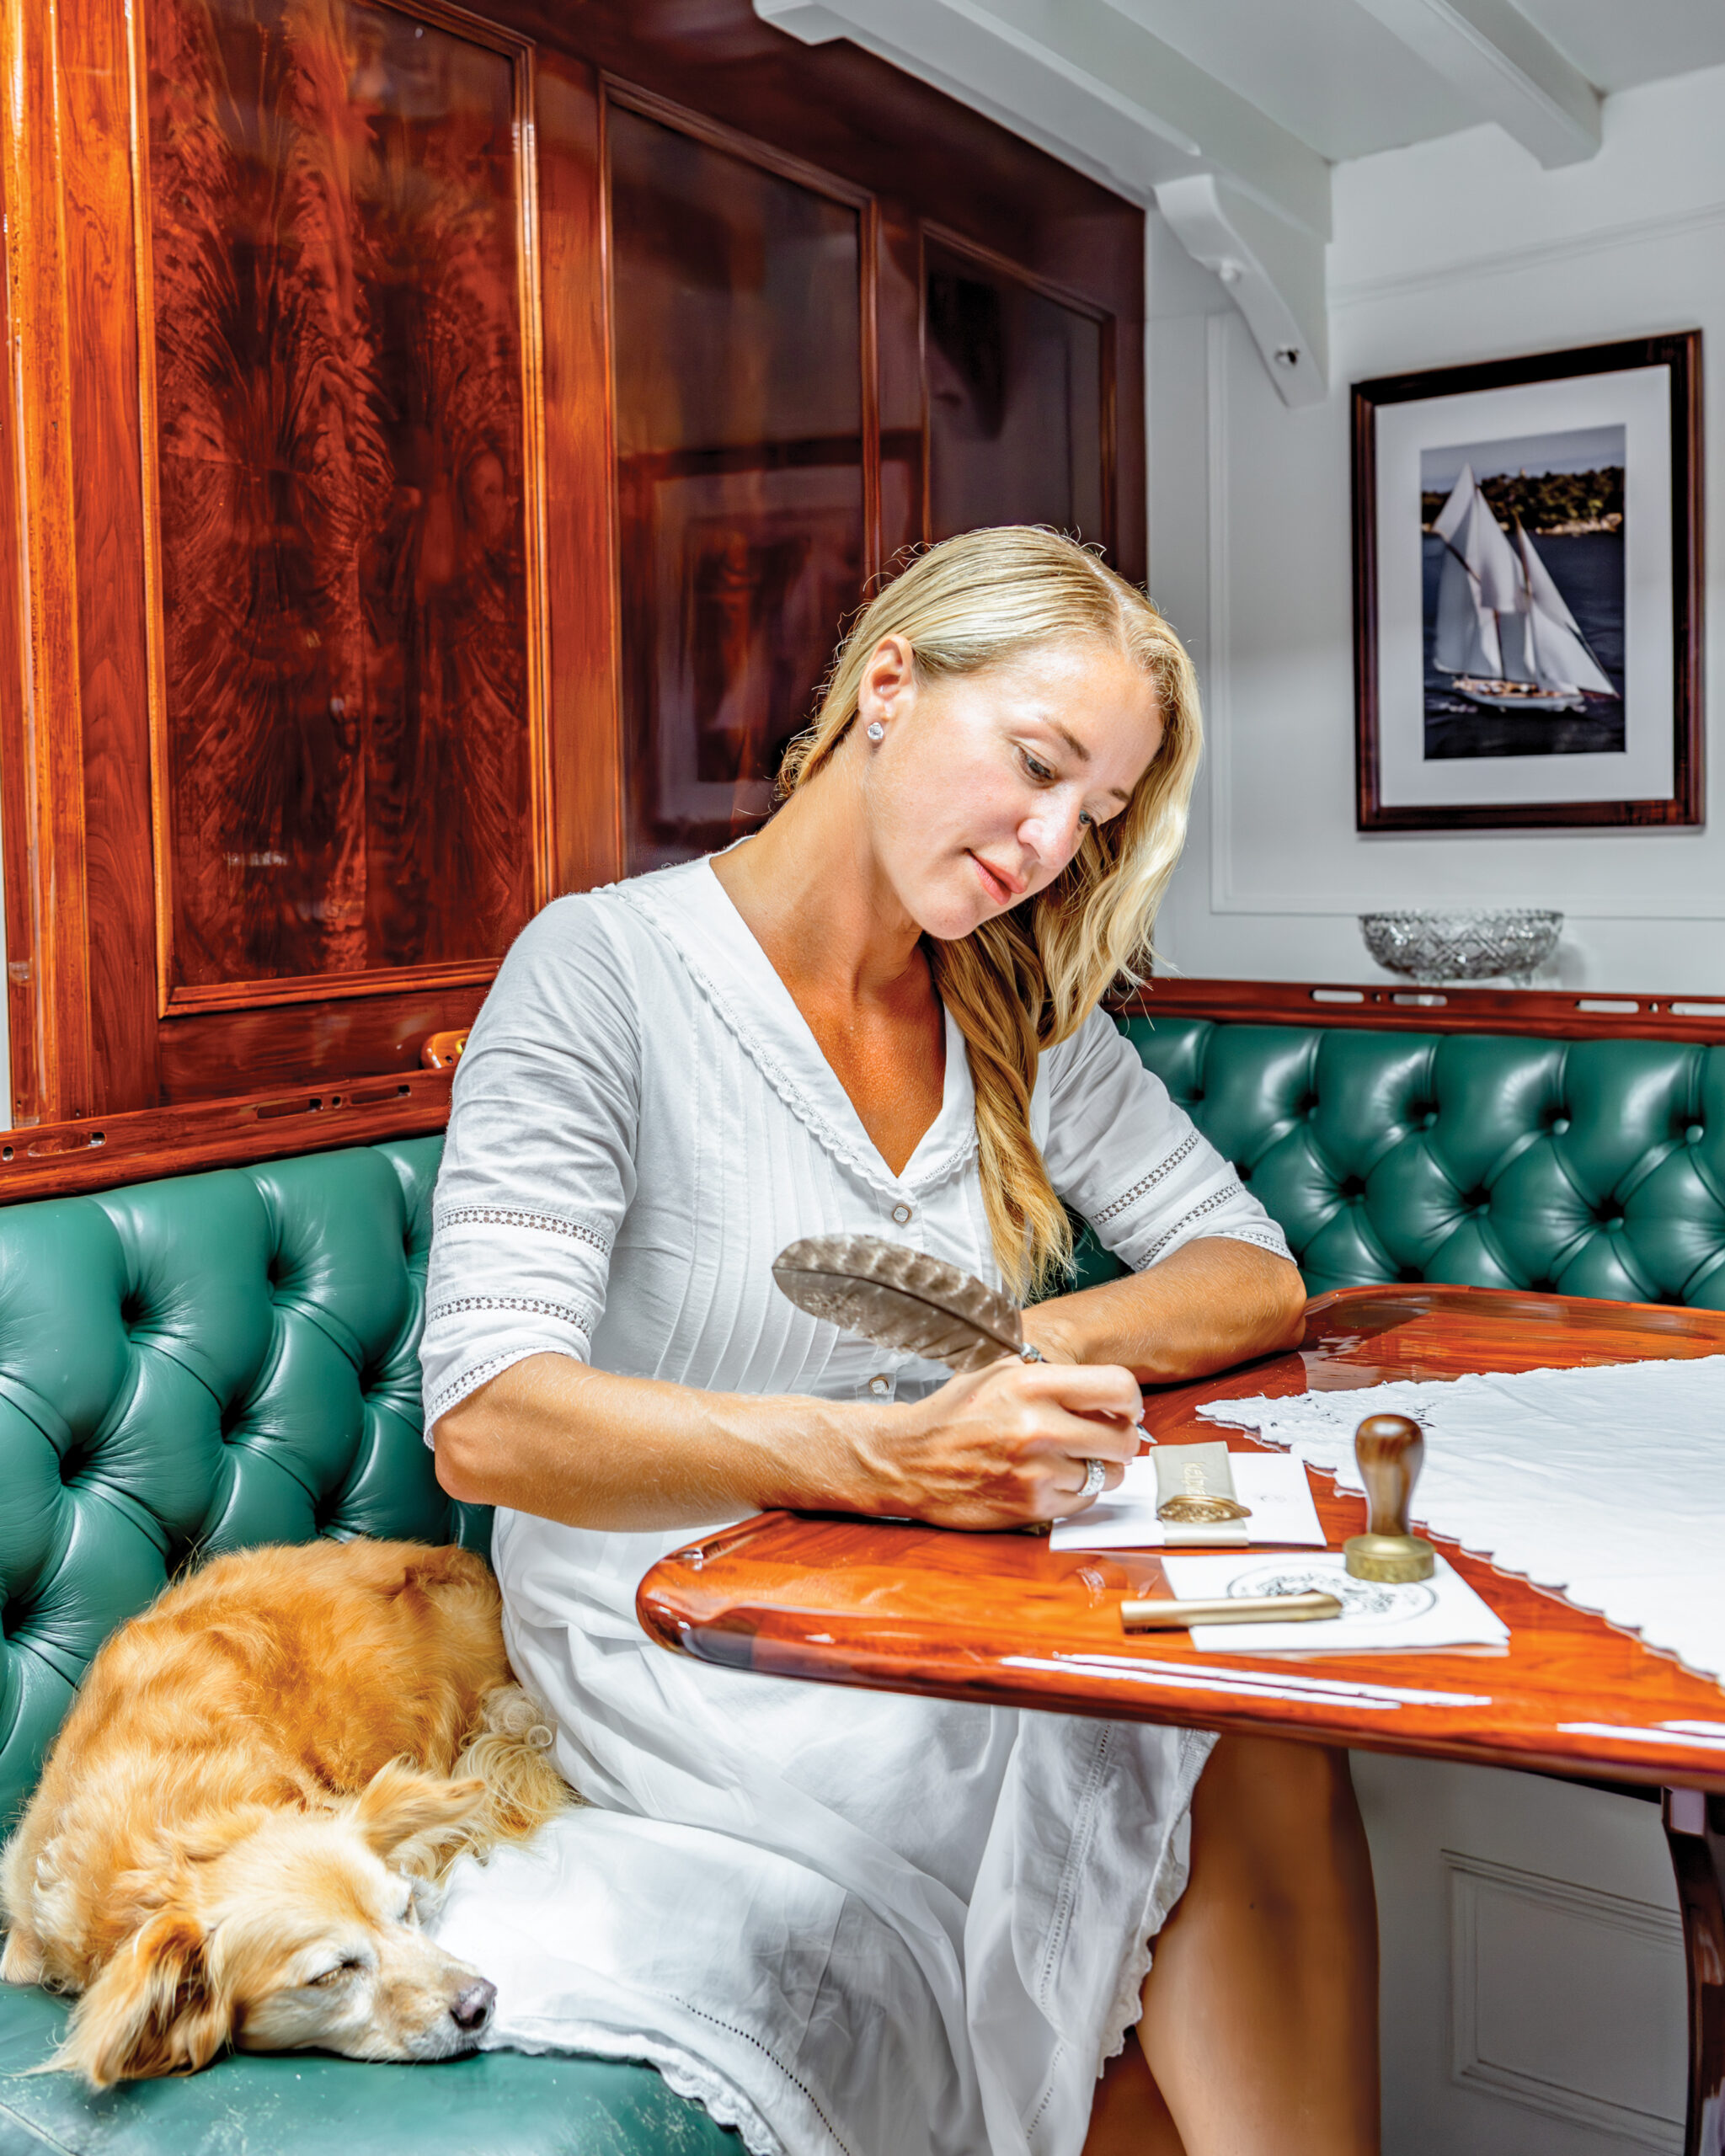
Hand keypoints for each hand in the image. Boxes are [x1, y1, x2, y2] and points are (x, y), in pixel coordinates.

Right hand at [854, 1356, 1143, 1530]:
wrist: (907, 1461)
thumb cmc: (952, 1416)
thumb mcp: (996, 1372)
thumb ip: (1050, 1374)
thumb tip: (1106, 1388)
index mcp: (1031, 1384)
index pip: (1119, 1387)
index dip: (1131, 1401)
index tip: (1125, 1409)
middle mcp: (1038, 1426)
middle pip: (1124, 1438)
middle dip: (1119, 1439)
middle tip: (1103, 1437)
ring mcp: (1037, 1470)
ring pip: (1108, 1474)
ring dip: (1096, 1468)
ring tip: (1067, 1458)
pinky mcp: (1032, 1505)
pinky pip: (1083, 1501)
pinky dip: (1075, 1492)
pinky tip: (1050, 1478)